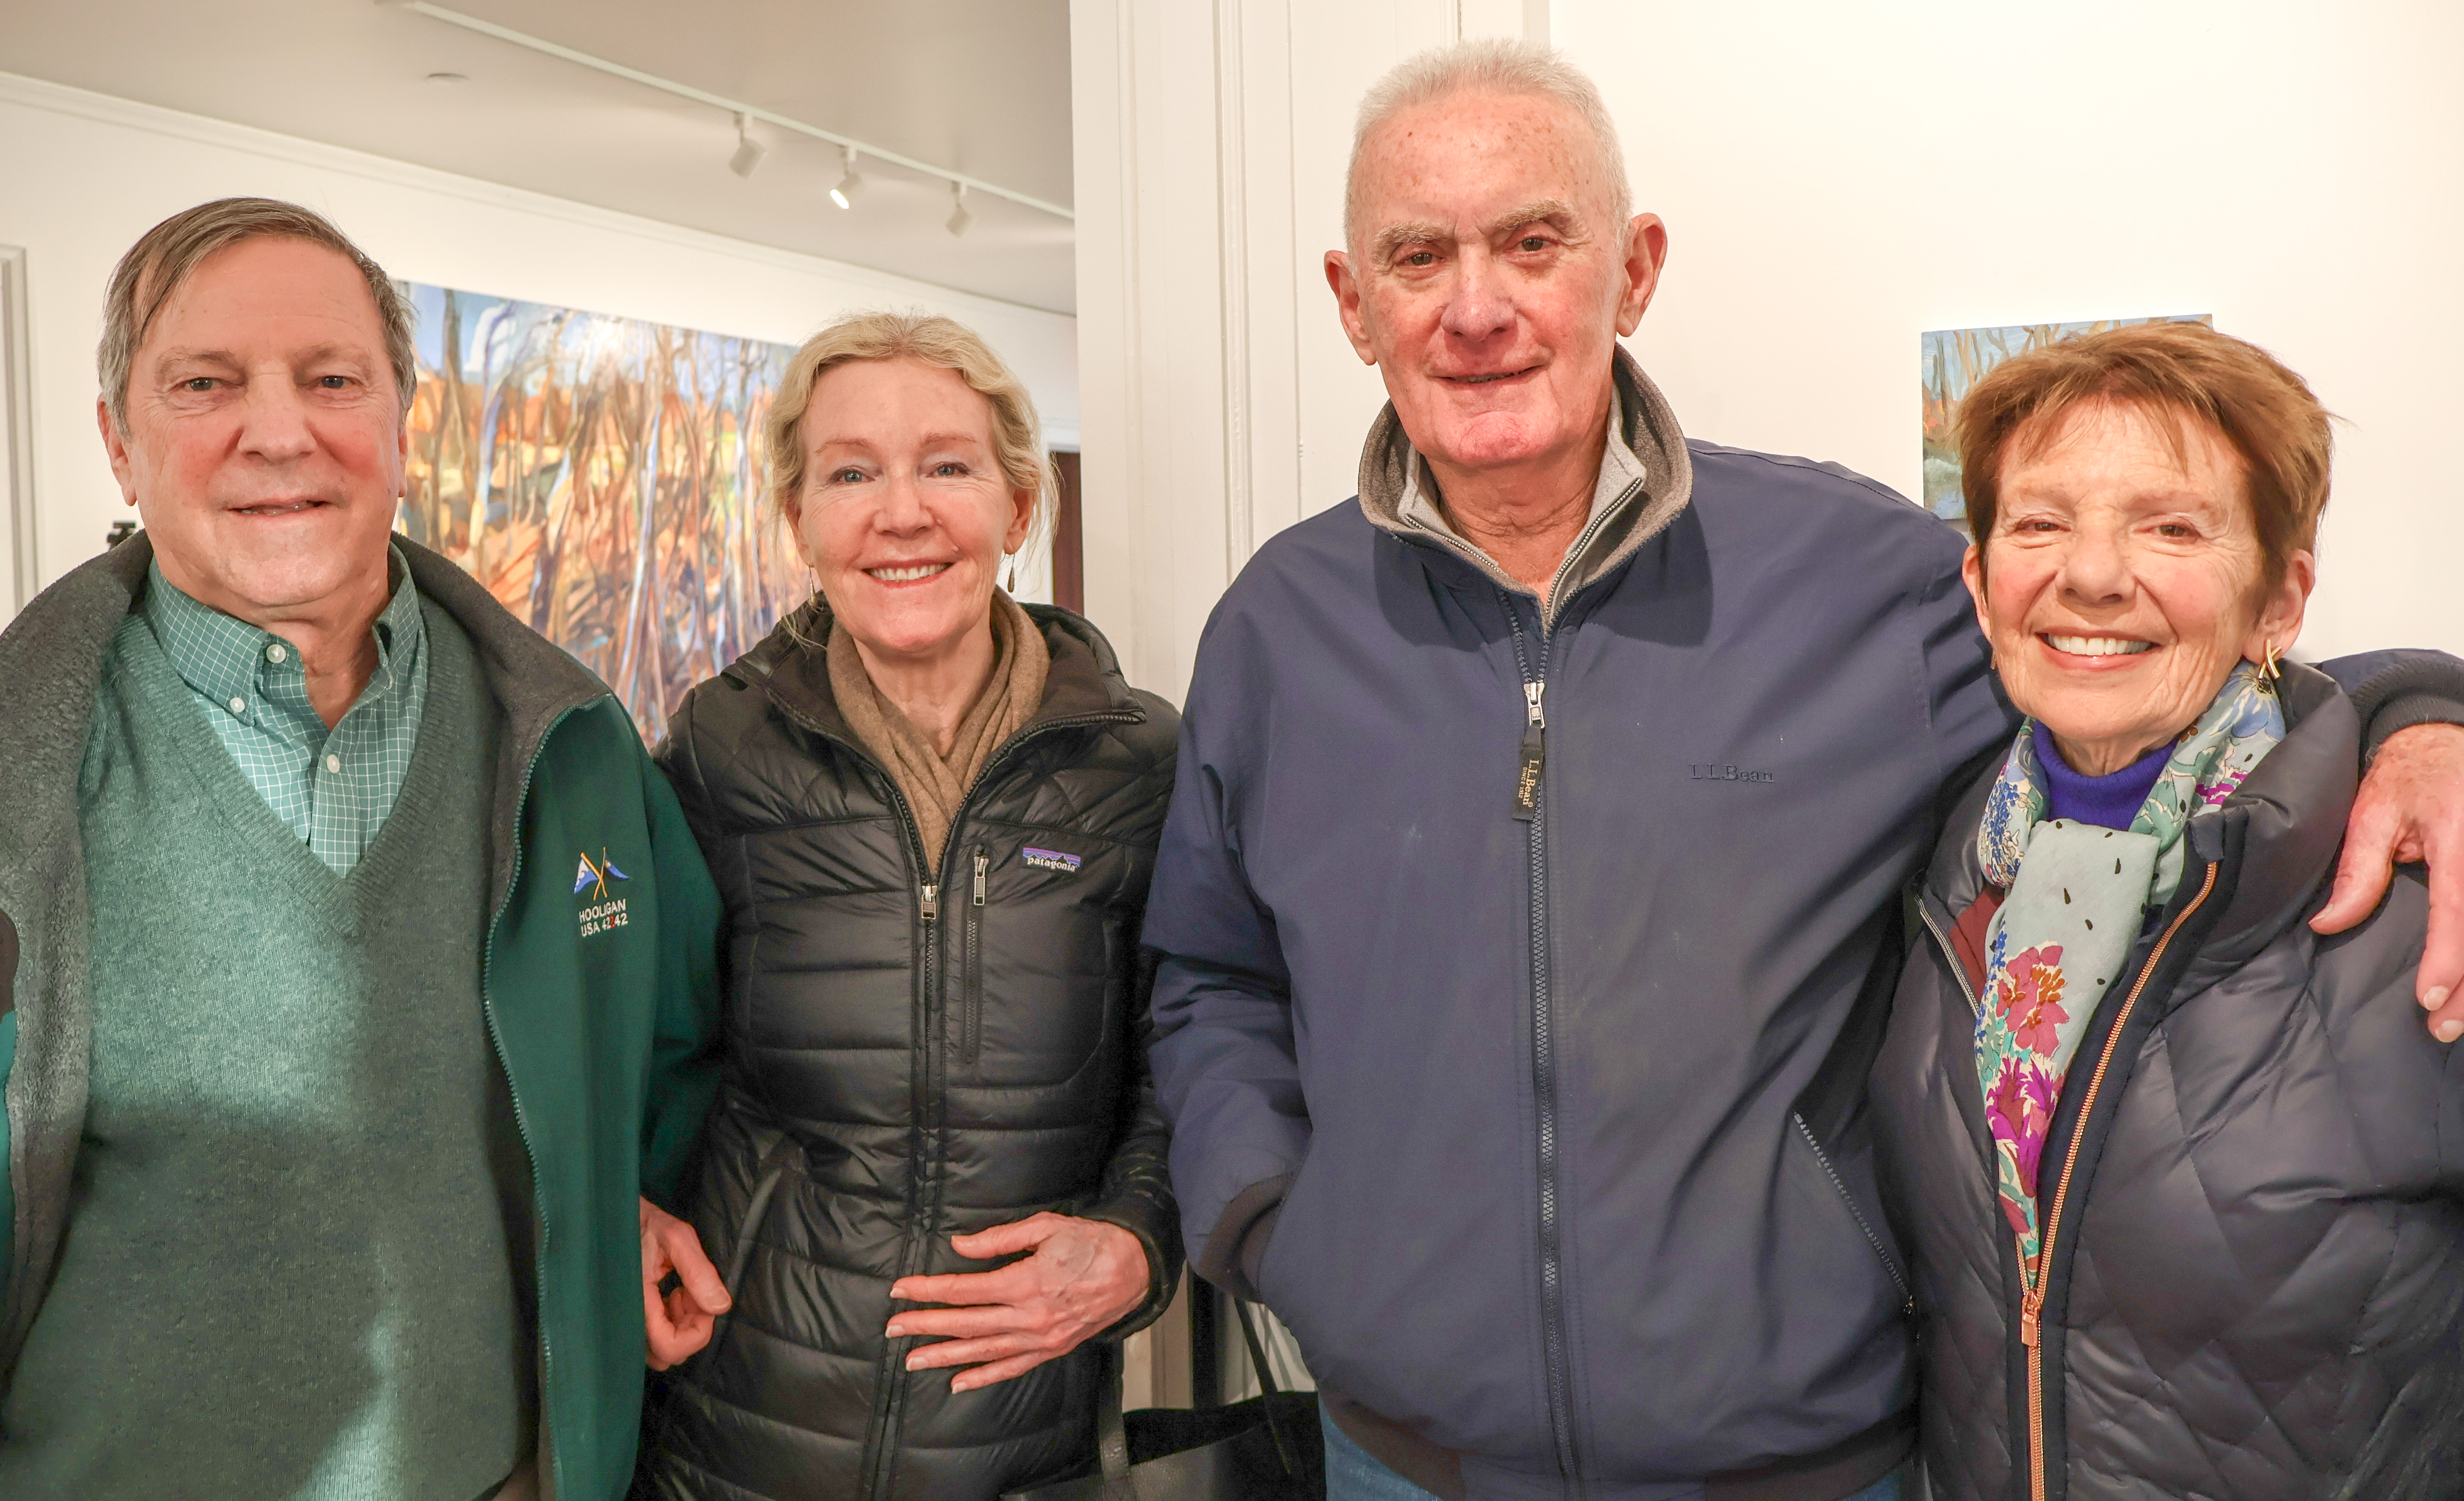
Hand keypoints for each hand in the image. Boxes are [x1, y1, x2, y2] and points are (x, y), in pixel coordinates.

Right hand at [641, 1196, 730, 1369]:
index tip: (702, 1299)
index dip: (697, 1330)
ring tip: (682, 1292)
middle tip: (692, 1293)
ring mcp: (628, 1322)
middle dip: (691, 1327)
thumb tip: (720, 1306)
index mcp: (636, 1304)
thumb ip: (699, 1272)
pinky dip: (673, 1321)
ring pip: (663, 1350)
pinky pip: (656, 1337)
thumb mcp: (676, 1237)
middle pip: (668, 1354)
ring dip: (682, 1325)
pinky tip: (673, 1295)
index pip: (670, 1347)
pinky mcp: (633, 1318)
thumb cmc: (644, 1225)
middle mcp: (628, 1321)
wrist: (615, 1219)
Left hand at [885, 1213, 1150, 1393]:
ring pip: (983, 1350)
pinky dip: (983, 1376)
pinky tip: (958, 1382)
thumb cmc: (1091, 1242)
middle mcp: (1029, 1316)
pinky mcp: (1052, 1349)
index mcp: (1025, 1282)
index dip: (928, 1290)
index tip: (900, 1289)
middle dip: (925, 1325)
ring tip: (912, 1360)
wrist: (1135, 1268)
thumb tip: (959, 1246)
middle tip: (892, 1328)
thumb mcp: (1046, 1226)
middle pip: (966, 1324)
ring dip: (945, 1356)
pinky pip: (1012, 1367)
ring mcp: (1041, 1338)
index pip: (963, 1289)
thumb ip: (999, 1238)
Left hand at [2313, 723, 2463, 1036]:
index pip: (2457, 906)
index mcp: (2459, 836)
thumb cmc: (2405, 777)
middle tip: (2444, 1026)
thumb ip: (2355, 870)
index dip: (2449, 957)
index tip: (2430, 996)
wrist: (2444, 739)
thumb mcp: (2371, 812)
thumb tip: (2327, 924)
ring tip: (2460, 1019)